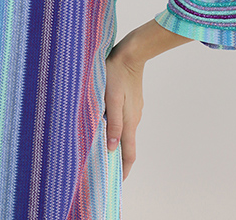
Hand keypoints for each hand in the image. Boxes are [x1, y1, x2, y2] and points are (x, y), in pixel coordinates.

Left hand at [105, 45, 143, 178]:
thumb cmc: (116, 74)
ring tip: (101, 146)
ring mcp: (134, 109)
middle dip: (118, 157)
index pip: (129, 154)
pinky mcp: (131, 100)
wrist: (130, 54)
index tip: (117, 182)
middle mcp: (134, 118)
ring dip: (116, 141)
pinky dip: (116, 126)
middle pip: (127, 144)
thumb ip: (113, 124)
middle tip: (104, 166)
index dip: (124, 170)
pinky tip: (105, 122)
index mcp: (129, 122)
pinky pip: (124, 118)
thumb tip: (112, 148)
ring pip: (125, 130)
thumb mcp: (111, 100)